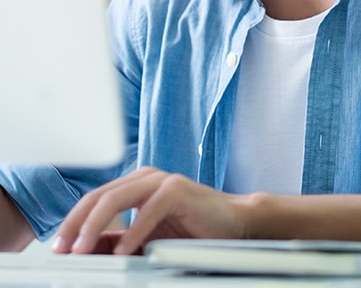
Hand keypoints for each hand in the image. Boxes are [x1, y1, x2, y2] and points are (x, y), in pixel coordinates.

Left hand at [52, 167, 247, 254]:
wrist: (233, 225)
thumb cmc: (191, 232)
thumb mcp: (146, 240)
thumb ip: (118, 242)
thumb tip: (86, 251)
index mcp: (134, 186)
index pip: (94, 200)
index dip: (73, 222)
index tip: (59, 248)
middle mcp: (145, 178)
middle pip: (100, 196)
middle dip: (77, 224)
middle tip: (65, 249)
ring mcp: (161, 180)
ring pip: (117, 198)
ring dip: (96, 226)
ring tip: (83, 249)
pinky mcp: (178, 188)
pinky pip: (148, 209)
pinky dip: (134, 231)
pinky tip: (124, 251)